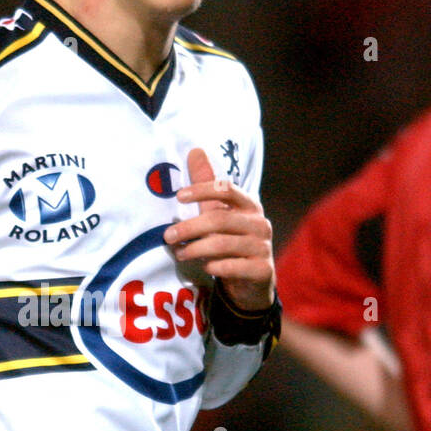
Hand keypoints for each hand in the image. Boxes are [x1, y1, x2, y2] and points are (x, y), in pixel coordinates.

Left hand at [164, 148, 274, 311]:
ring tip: (179, 253)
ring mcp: (263, 247)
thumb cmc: (231, 242)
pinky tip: (204, 267)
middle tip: (167, 236)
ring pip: (223, 244)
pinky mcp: (262, 270)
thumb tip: (195, 150)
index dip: (203, 190)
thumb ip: (207, 185)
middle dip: (189, 227)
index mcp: (249, 206)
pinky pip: (231, 267)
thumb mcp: (219, 213)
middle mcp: (260, 223)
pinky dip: (213, 266)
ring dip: (195, 249)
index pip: (227, 189)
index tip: (179, 196)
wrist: (253, 281)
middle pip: (219, 219)